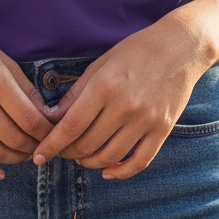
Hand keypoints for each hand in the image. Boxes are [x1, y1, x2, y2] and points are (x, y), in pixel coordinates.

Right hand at [0, 14, 56, 179]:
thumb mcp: (2, 59)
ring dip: (14, 159)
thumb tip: (45, 117)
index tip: (54, 134)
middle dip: (33, 147)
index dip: (47, 132)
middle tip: (41, 146)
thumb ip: (25, 88)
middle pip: (14, 139)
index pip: (30, 119)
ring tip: (23, 154)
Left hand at [30, 15, 211, 179]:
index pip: (71, 125)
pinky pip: (140, 161)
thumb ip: (77, 92)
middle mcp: (125, 105)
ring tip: (82, 157)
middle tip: (61, 150)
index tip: (38, 154)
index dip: (51, 144)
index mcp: (105, 85)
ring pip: (109, 156)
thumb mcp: (102, 63)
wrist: (180, 47)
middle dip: (68, 152)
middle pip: (87, 144)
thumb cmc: (136, 50)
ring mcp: (146, 119)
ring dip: (89, 162)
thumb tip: (53, 118)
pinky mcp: (163, 129)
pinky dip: (121, 172)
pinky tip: (108, 170)